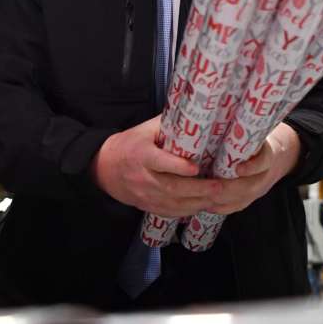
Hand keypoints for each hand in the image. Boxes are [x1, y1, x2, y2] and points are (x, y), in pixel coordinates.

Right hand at [90, 115, 222, 216]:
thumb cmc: (129, 144)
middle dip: (197, 189)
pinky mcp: (146, 206)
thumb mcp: (144, 130)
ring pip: (172, 203)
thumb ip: (166, 124)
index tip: (196, 167)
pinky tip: (203, 206)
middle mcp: (142, 177)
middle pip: (171, 187)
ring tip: (217, 197)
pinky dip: (187, 211)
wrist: (103, 168)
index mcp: (141, 155)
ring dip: (197, 202)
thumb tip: (192, 111)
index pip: (159, 162)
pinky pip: (169, 212)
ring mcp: (144, 195)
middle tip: (218, 186)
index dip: (178, 166)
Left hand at [205, 123, 301, 213]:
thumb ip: (236, 129)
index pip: (263, 162)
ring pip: (238, 201)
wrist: (273, 157)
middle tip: (206, 185)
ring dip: (218, 199)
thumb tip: (214, 111)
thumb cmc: (252, 139)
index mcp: (266, 154)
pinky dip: (217, 207)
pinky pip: (232, 208)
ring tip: (199, 194)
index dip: (253, 167)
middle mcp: (263, 175)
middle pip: (247, 188)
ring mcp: (256, 190)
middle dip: (226, 188)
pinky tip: (201, 203)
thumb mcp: (250, 132)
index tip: (238, 168)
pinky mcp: (247, 201)